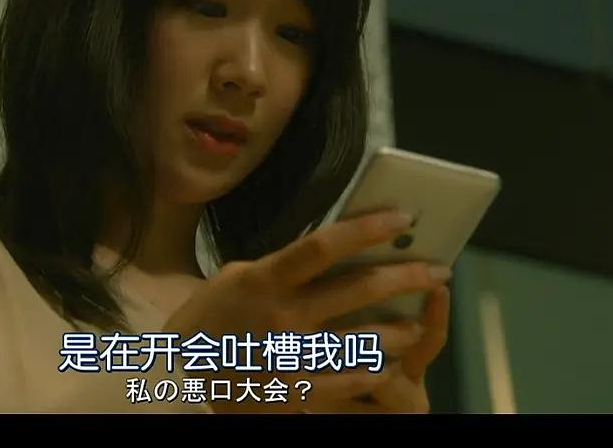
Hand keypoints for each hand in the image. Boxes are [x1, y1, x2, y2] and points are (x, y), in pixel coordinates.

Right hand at [162, 210, 451, 413]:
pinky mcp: (294, 393)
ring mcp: (289, 357)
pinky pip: (349, 381)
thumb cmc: (209, 320)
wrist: (176, 378)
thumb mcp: (236, 279)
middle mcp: (280, 316)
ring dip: (400, 329)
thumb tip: (332, 248)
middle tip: (437, 268)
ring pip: (364, 339)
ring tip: (417, 322)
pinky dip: (374, 370)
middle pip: (358, 288)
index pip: (324, 244)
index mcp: (263, 279)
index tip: (404, 218)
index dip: (368, 228)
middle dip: (406, 275)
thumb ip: (281, 266)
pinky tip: (389, 363)